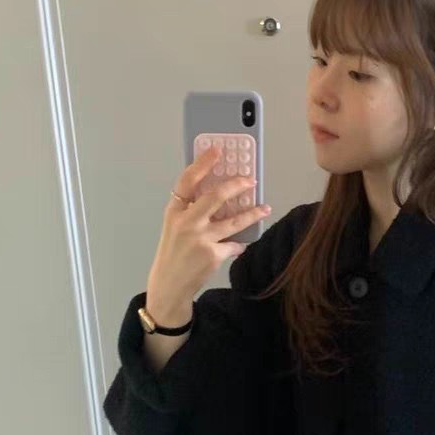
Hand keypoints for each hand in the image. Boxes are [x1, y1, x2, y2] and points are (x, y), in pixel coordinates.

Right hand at [146, 144, 270, 311]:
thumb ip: (191, 210)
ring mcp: (200, 239)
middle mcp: (186, 223)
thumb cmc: (174, 252)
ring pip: (233, 222)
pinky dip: (238, 245)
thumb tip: (220, 193)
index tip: (217, 150)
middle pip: (215, 197)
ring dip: (252, 214)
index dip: (203, 163)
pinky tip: (239, 245)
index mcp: (174, 211)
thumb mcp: (175, 227)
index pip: (187, 180)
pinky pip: (234, 245)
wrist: (170, 284)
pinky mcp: (212, 255)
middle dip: (236, 185)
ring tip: (265, 208)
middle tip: (250, 180)